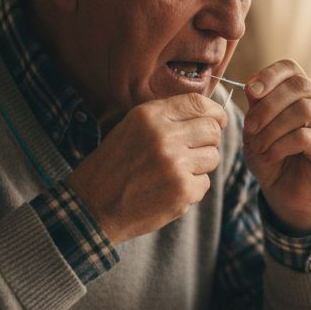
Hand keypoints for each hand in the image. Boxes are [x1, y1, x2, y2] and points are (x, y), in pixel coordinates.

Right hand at [68, 93, 227, 243]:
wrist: (93, 206)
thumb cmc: (113, 166)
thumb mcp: (132, 128)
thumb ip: (166, 117)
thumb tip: (209, 113)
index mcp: (150, 116)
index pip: (199, 103)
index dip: (215, 112)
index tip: (218, 120)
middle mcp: (164, 136)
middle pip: (212, 129)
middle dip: (208, 140)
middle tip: (193, 151)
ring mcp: (175, 164)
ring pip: (213, 157)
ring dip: (200, 165)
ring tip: (174, 172)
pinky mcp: (182, 191)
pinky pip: (204, 183)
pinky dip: (191, 188)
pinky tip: (168, 190)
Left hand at [241, 60, 310, 233]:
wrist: (284, 191)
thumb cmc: (271, 156)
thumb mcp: (255, 128)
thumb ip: (256, 105)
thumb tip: (252, 85)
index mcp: (303, 92)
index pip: (291, 68)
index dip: (270, 75)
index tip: (251, 91)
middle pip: (298, 86)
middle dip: (267, 106)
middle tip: (249, 128)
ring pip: (304, 110)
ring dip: (273, 129)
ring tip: (259, 146)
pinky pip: (306, 136)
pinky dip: (282, 145)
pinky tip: (271, 155)